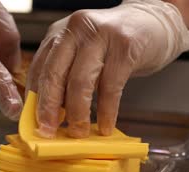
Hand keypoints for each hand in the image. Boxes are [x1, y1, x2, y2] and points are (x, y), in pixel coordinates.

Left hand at [26, 0, 188, 137]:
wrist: (154, 22)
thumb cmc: (116, 44)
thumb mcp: (84, 53)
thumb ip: (67, 75)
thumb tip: (53, 113)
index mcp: (61, 33)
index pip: (39, 68)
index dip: (35, 99)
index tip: (35, 123)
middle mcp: (77, 30)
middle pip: (54, 74)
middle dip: (49, 108)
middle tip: (49, 132)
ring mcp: (101, 36)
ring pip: (80, 82)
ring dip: (78, 114)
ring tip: (79, 133)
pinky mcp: (125, 47)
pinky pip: (110, 87)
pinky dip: (107, 111)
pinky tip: (106, 126)